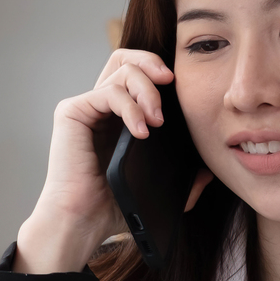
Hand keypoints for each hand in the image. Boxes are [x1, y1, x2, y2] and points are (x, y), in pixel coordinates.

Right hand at [15, 50, 172, 273]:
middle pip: (126, 59)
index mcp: (116, 116)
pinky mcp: (72, 112)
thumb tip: (207, 171)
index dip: (158, 72)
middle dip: (153, 64)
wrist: (82, 221)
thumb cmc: (110, 207)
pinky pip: (108, 92)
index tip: (181, 88)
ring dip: (147, 91)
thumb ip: (180, 178)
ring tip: (156, 121)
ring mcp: (85, 106)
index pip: (136, 73)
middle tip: (170, 83)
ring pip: (122, 71)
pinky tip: (140, 132)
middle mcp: (98, 106)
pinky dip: (130, 107)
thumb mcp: (154, 186)